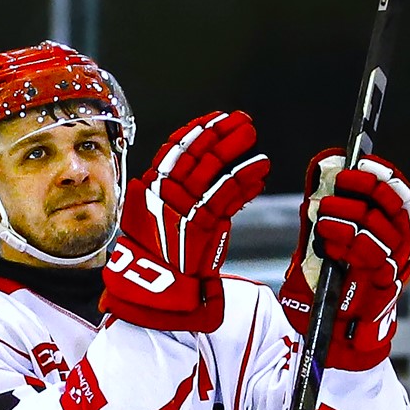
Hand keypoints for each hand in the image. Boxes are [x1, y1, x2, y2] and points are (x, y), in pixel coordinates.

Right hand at [101, 111, 269, 332]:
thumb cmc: (157, 257)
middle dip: (219, 133)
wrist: (155, 290)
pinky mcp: (201, 222)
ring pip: (212, 168)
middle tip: (240, 120)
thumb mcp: (160, 220)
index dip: (194, 132)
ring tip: (252, 136)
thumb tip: (208, 177)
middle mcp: (164, 194)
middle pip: (195, 154)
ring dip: (234, 147)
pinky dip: (246, 177)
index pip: (172, 151)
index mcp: (149, 189)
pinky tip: (260, 167)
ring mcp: (182, 206)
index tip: (213, 119)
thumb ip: (179, 197)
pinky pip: (227, 192)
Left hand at [279, 149, 409, 370]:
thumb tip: (321, 169)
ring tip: (322, 214)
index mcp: (396, 226)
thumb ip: (328, 208)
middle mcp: (405, 242)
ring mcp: (399, 263)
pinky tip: (328, 240)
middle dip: (366, 186)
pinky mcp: (388, 284)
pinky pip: (372, 254)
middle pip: (397, 201)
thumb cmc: (332, 282)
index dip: (379, 173)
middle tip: (339, 182)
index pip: (399, 190)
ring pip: (380, 225)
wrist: (336, 332)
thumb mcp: (325, 239)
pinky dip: (347, 242)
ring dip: (347, 214)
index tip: (356, 162)